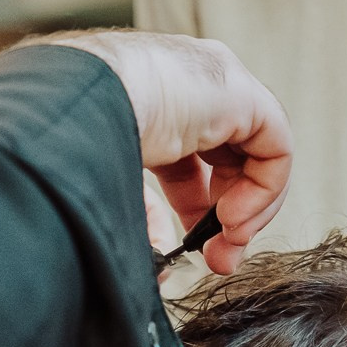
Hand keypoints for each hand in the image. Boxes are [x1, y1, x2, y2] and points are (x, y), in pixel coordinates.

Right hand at [45, 31, 290, 272]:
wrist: (74, 106)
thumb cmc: (72, 143)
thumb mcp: (111, 189)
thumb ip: (140, 218)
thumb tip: (161, 253)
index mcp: (155, 106)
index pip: (191, 162)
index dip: (198, 211)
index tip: (191, 251)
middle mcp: (191, 92)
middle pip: (229, 162)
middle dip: (230, 218)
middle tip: (219, 260)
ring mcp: (217, 86)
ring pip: (258, 155)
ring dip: (250, 210)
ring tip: (227, 242)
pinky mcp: (240, 93)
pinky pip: (275, 147)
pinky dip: (264, 189)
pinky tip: (233, 219)